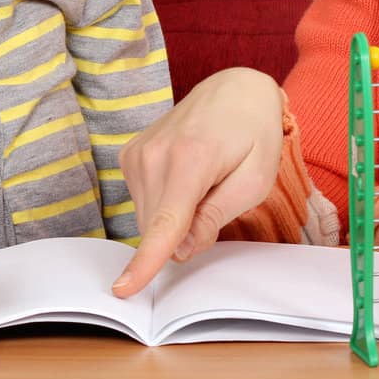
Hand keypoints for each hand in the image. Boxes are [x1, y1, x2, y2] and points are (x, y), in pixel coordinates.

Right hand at [111, 67, 283, 295]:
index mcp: (191, 158)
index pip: (165, 222)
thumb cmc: (253, 133)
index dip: (146, 261)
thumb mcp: (255, 179)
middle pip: (156, 228)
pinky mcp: (130, 154)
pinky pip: (143, 202)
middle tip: (216, 199)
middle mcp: (155, 153)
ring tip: (203, 180)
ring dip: (174, 218)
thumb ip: (216, 217)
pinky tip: (185, 176)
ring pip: (147, 219)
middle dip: (184, 233)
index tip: (123, 289)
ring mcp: (137, 152)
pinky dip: (164, 202)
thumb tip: (181, 250)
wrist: (235, 89)